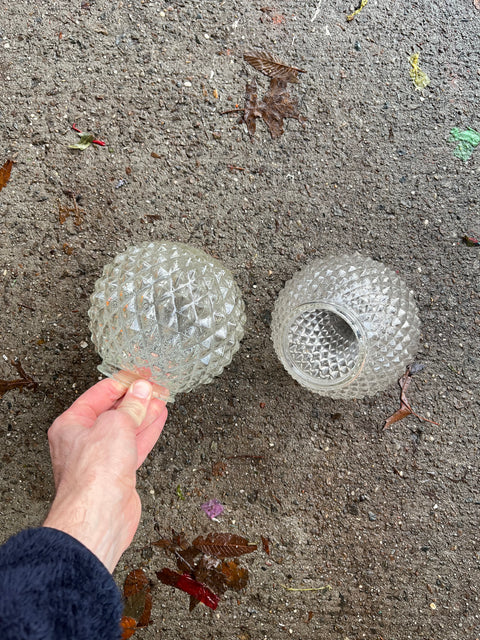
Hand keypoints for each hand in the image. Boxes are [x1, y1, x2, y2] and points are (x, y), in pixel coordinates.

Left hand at [43, 378, 167, 571]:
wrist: (99, 516)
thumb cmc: (93, 475)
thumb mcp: (115, 424)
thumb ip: (131, 405)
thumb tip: (141, 390)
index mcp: (70, 425)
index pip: (99, 394)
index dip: (123, 381)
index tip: (141, 374)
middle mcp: (82, 441)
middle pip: (112, 411)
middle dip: (135, 398)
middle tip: (154, 386)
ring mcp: (100, 458)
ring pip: (125, 429)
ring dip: (144, 413)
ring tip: (161, 399)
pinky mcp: (117, 473)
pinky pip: (134, 446)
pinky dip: (147, 432)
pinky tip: (158, 419)